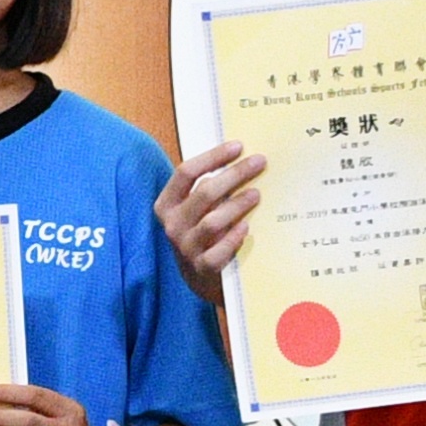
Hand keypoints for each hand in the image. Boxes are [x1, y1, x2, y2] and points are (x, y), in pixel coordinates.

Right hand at [155, 143, 259, 304]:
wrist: (199, 278)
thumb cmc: (202, 233)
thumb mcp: (197, 209)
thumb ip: (208, 188)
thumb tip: (240, 159)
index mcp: (167, 204)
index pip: (186, 172)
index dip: (213, 157)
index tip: (238, 146)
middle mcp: (172, 225)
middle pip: (204, 192)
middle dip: (235, 174)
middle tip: (259, 163)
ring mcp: (185, 248)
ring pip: (213, 221)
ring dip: (238, 205)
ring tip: (257, 194)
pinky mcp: (201, 268)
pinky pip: (218, 252)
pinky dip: (233, 238)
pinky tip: (246, 228)